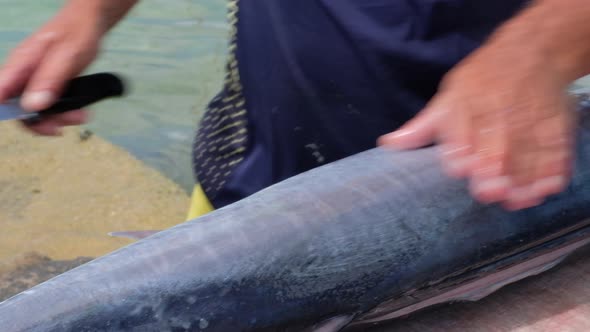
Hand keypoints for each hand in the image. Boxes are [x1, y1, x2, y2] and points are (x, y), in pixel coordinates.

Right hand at [0, 2, 104, 134]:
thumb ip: (50, 79)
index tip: (28, 120)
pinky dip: (64, 113)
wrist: (90, 24)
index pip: (0, 92)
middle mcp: (24, 75)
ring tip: (79, 116)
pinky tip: (79, 112)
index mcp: (20, 64)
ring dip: (56, 119)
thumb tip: (33, 105)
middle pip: (18, 108)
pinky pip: (50, 106)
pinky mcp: (49, 86)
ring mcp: (36, 82)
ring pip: (36, 111)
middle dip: (39, 121)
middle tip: (61, 126)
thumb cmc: (76, 33)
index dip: (6, 111)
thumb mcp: (66, 56)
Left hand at [379, 36, 575, 210]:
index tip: (461, 169)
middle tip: (490, 192)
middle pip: (496, 143)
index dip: (461, 151)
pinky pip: (557, 146)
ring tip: (517, 199)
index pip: (461, 131)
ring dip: (524, 176)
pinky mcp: (556, 122)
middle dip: (493, 168)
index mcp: (467, 104)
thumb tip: (387, 144)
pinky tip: (547, 188)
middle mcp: (497, 111)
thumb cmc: (480, 81)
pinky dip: (554, 167)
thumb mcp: (448, 97)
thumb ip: (421, 127)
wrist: (531, 51)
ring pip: (527, 149)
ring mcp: (530, 117)